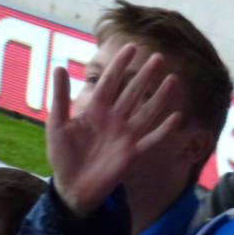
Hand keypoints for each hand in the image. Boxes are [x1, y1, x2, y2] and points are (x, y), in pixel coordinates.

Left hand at [47, 45, 181, 215]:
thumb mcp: (56, 124)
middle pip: (133, 93)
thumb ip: (60, 98)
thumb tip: (59, 67)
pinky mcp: (132, 155)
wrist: (71, 186)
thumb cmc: (63, 155)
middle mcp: (114, 120)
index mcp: (96, 110)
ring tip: (173, 80)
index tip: (131, 48)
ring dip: (160, 97)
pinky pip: (151, 141)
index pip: (111, 83)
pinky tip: (177, 118)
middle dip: (146, 76)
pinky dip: (164, 131)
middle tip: (159, 57)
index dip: (120, 65)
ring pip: (147, 112)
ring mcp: (125, 137)